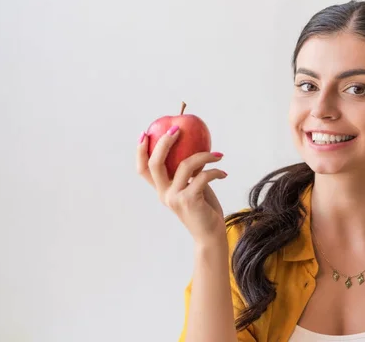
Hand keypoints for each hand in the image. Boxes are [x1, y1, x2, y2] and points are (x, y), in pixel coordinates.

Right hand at [136, 127, 227, 244]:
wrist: (210, 235)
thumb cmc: (203, 209)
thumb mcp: (193, 187)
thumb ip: (188, 173)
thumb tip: (194, 146)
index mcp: (162, 190)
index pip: (143, 170)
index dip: (140, 151)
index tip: (144, 133)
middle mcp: (164, 194)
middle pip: (155, 164)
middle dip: (164, 142)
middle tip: (178, 129)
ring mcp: (175, 198)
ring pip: (185, 166)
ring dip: (204, 155)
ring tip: (218, 155)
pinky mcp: (189, 201)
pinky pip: (202, 177)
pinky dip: (215, 171)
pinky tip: (223, 173)